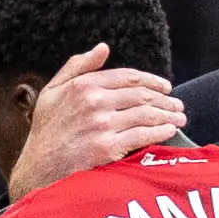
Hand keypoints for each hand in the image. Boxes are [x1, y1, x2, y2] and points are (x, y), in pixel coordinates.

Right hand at [7, 45, 184, 200]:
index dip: (151, 80)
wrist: (39, 169)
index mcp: (83, 85)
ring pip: (145, 114)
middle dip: (164, 99)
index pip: (128, 77)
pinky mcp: (107, 148)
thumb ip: (77, 67)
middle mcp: (94, 101)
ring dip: (167, 115)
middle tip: (178, 105)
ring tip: (179, 117)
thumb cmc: (46, 132)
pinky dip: (160, 132)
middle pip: (141, 95)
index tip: (166, 86)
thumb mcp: (52, 92)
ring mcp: (101, 125)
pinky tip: (170, 131)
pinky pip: (142, 135)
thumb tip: (103, 48)